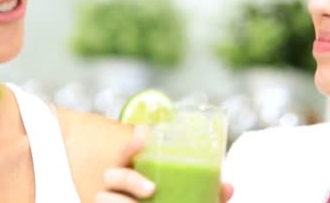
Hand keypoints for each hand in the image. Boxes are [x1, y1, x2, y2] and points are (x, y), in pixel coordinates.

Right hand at [95, 126, 233, 202]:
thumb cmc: (162, 200)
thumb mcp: (182, 194)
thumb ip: (204, 192)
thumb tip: (228, 187)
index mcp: (131, 172)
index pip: (125, 153)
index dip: (132, 144)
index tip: (145, 133)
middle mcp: (114, 187)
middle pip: (112, 175)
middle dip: (129, 179)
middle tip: (152, 189)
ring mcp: (106, 200)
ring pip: (102, 199)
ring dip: (120, 202)